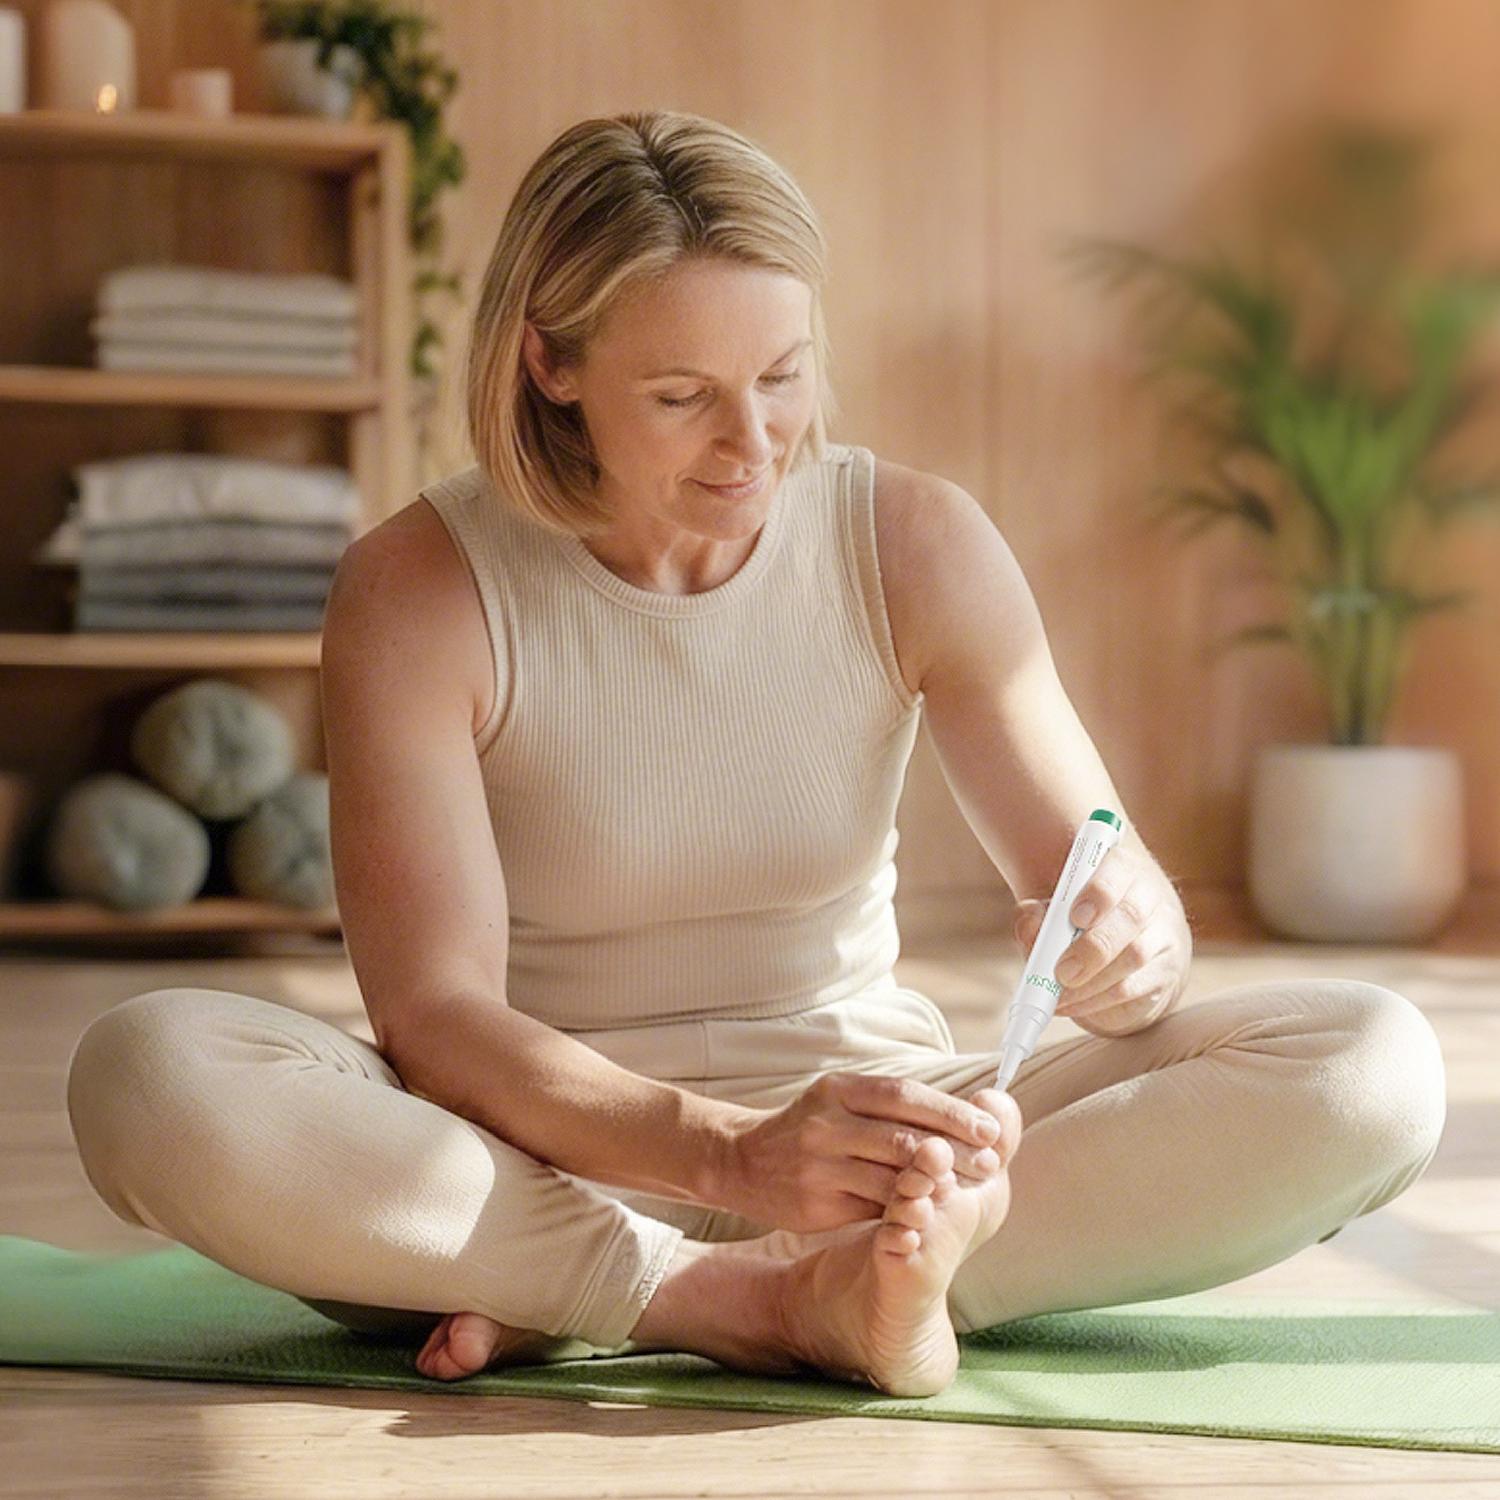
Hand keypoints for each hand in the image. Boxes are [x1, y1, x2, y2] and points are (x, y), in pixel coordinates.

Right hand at [715, 1072, 1022, 1233]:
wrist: (742, 1161)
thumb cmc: (810, 1128)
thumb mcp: (840, 1100)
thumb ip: (888, 1105)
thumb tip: (961, 1111)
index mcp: (839, 1090)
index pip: (904, 1095)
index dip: (950, 1112)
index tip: (989, 1128)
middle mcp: (828, 1123)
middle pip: (903, 1137)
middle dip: (952, 1151)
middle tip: (990, 1163)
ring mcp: (819, 1165)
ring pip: (891, 1178)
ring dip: (934, 1186)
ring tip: (968, 1190)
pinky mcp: (816, 1204)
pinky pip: (872, 1210)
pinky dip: (905, 1211)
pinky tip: (930, 1212)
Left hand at [1014, 844, 1191, 1037]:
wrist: (1126, 944)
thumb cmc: (1081, 920)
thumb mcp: (1052, 909)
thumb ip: (1036, 914)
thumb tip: (1030, 931)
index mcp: (1121, 866)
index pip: (1118, 870)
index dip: (1098, 894)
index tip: (1076, 917)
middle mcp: (1150, 897)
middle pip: (1131, 917)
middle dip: (1093, 948)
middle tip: (1062, 971)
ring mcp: (1164, 935)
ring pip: (1134, 956)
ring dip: (1091, 981)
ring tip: (1058, 995)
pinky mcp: (1165, 973)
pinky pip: (1134, 988)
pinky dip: (1097, 1001)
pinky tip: (1072, 1004)